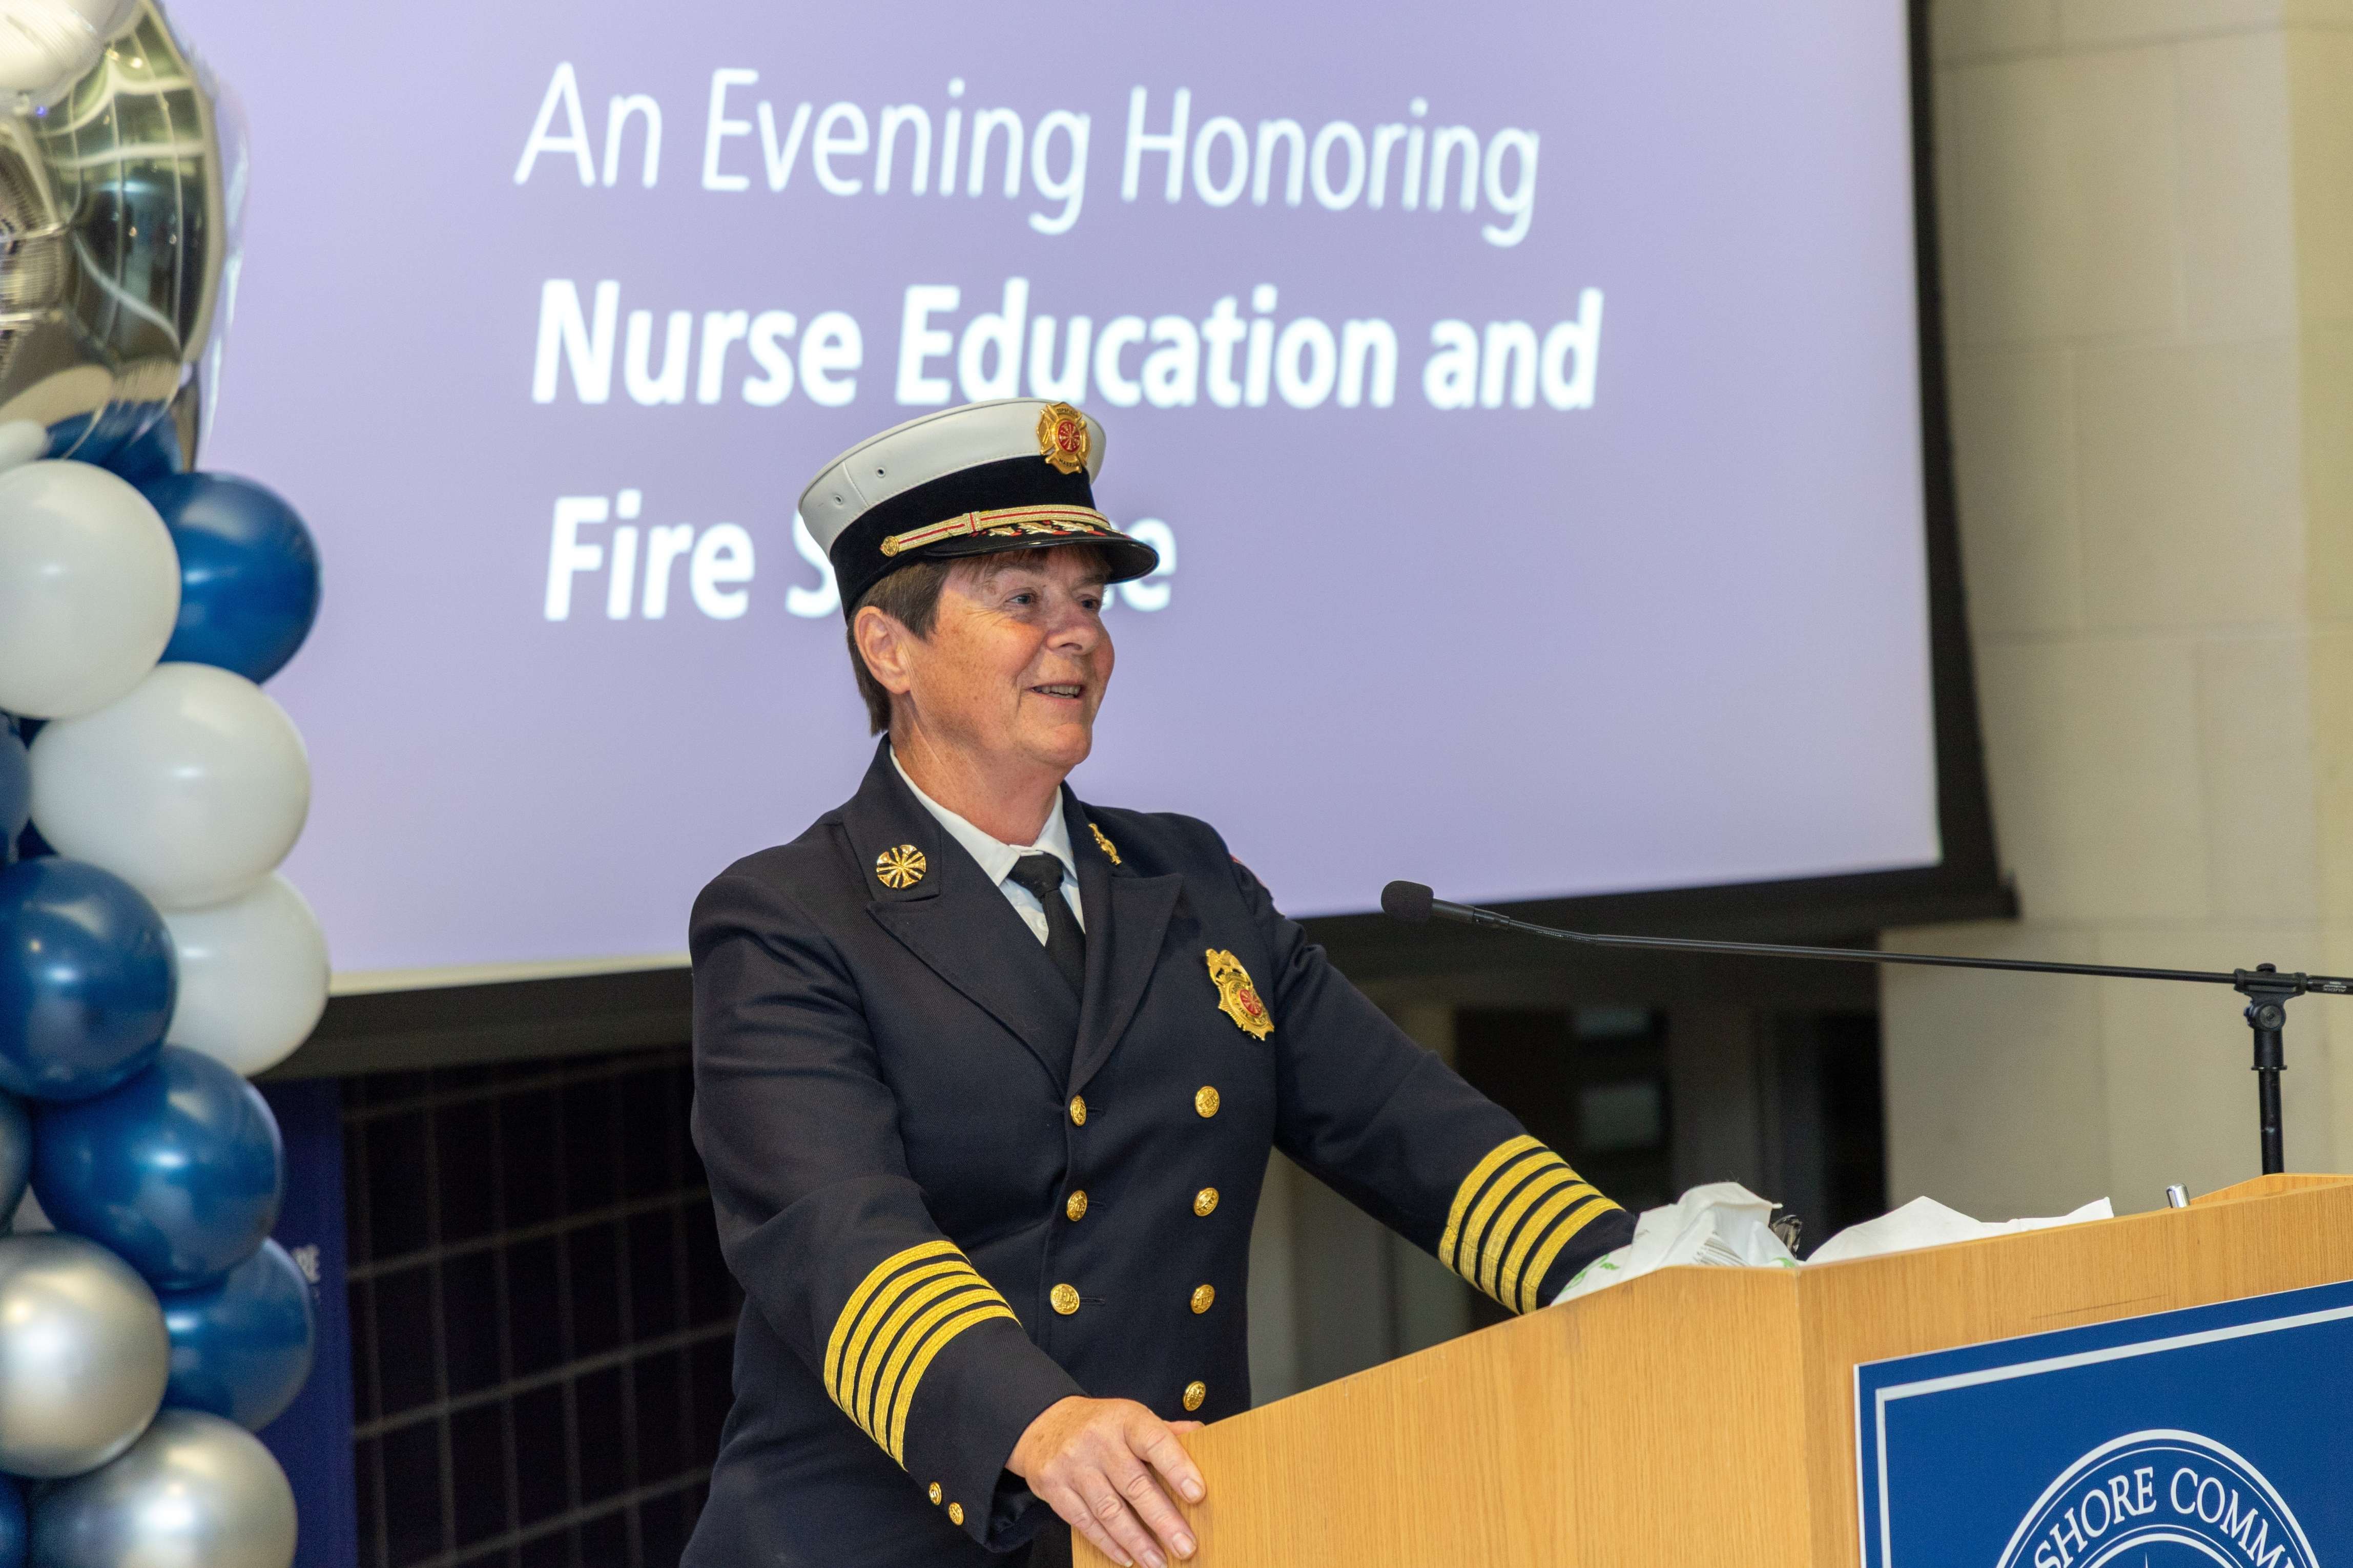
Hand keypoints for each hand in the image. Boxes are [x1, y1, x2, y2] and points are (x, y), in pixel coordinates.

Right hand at [1008, 1396, 1204, 1567]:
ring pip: (1109, 1509)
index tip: (1197, 1494)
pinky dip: (1107, 1543)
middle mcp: (1097, 1440)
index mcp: (1125, 1419)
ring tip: (1158, 1562)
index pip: (1155, 1441)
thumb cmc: (1100, 1425)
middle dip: (1162, 1520)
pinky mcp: (1053, 1486)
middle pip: (1134, 1484)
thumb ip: (1164, 1431)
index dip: (1177, 1467)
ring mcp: (1073, 1464)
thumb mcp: (1131, 1417)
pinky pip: (1084, 1521)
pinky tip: (1127, 1557)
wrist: (1044, 1424)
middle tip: (1185, 1546)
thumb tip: (1201, 1435)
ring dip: (1137, 1541)